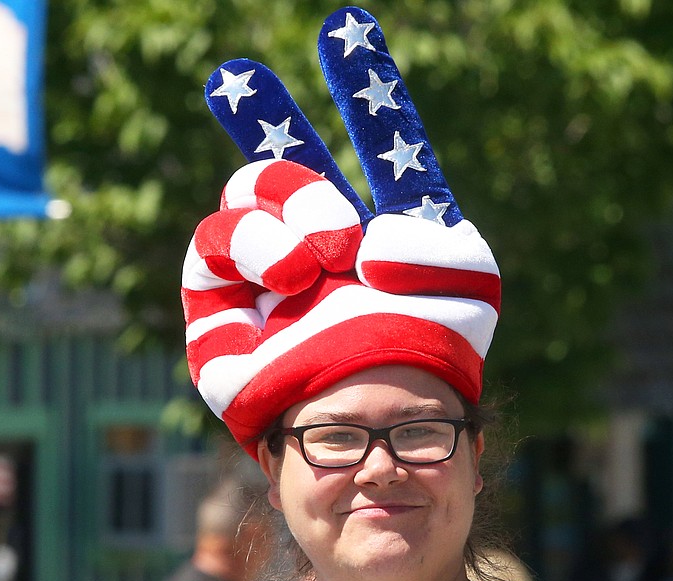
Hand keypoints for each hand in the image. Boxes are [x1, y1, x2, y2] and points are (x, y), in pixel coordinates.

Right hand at [185, 8, 499, 449]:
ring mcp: (268, 285)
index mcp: (386, 233)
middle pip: (277, 164)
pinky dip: (250, 247)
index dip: (364, 87)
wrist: (386, 447)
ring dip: (280, 210)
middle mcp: (322, 251)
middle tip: (266, 118)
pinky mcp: (224, 325)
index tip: (346, 28)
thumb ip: (433, 230)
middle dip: (263, 119)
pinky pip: (209, 258)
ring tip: (322, 257)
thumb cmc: (434, 371)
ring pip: (239, 201)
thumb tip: (366, 227)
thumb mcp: (463, 290)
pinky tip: (293, 273)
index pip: (377, 146)